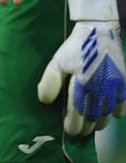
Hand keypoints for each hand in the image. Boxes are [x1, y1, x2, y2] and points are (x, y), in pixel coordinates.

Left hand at [39, 0, 125, 134]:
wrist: (98, 31)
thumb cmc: (74, 47)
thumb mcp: (57, 62)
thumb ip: (50, 82)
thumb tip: (44, 101)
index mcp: (81, 82)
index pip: (77, 112)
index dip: (73, 125)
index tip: (69, 130)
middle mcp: (99, 87)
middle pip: (93, 116)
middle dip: (86, 127)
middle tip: (80, 132)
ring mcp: (114, 86)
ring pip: (108, 114)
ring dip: (100, 122)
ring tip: (92, 126)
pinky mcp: (123, 82)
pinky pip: (123, 105)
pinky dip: (117, 113)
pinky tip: (111, 114)